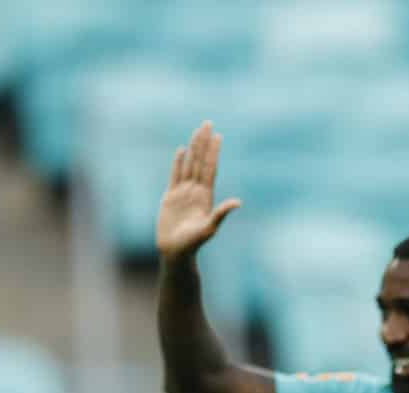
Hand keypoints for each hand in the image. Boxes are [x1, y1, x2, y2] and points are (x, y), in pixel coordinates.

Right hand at [156, 121, 242, 261]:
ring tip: (197, 131)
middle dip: (204, 142)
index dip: (213, 152)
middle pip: (200, 161)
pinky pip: (175, 174)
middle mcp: (196, 191)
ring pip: (189, 164)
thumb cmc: (193, 244)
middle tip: (208, 123)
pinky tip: (181, 150)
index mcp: (206, 196)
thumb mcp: (209, 229)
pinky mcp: (171, 196)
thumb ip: (221, 214)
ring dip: (193, 148)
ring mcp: (183, 192)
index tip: (218, 136)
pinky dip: (178, 162)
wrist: (175, 251)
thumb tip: (237, 203)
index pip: (210, 168)